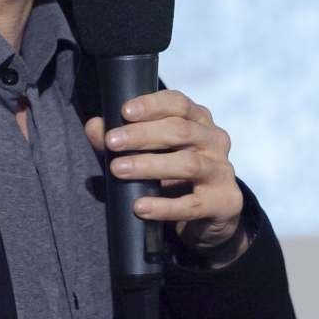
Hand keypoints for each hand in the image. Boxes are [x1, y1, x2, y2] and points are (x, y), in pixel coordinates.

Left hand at [84, 89, 247, 266]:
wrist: (210, 215)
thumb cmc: (173, 175)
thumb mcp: (148, 153)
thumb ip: (122, 140)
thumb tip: (94, 127)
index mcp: (198, 120)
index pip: (178, 103)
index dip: (152, 104)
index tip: (124, 111)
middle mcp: (214, 140)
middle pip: (181, 130)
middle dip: (142, 135)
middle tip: (111, 141)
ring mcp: (222, 171)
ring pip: (188, 164)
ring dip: (150, 165)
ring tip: (119, 169)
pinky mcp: (224, 202)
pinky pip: (192, 204)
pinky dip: (164, 206)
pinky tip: (141, 206)